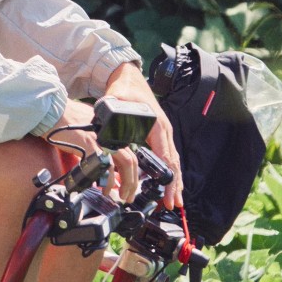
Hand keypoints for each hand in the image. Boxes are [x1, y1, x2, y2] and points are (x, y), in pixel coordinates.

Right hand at [48, 98, 138, 203]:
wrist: (52, 112)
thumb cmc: (66, 120)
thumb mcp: (88, 127)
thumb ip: (97, 141)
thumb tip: (101, 159)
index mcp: (110, 132)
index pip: (129, 153)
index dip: (132, 171)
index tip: (128, 183)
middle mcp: (110, 135)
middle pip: (131, 161)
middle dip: (132, 182)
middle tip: (128, 195)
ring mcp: (102, 140)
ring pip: (125, 164)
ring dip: (125, 183)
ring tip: (120, 196)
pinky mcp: (91, 145)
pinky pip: (105, 167)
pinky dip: (107, 181)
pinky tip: (103, 189)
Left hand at [105, 61, 183, 208]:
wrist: (129, 77)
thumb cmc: (125, 88)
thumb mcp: (117, 97)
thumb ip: (111, 108)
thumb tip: (107, 116)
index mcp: (158, 126)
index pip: (166, 158)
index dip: (169, 179)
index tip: (170, 195)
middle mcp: (164, 132)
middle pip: (173, 164)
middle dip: (175, 186)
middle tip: (174, 204)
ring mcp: (163, 134)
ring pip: (172, 161)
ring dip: (174, 181)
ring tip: (175, 200)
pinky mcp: (159, 135)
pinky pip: (167, 156)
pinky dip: (170, 172)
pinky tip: (169, 184)